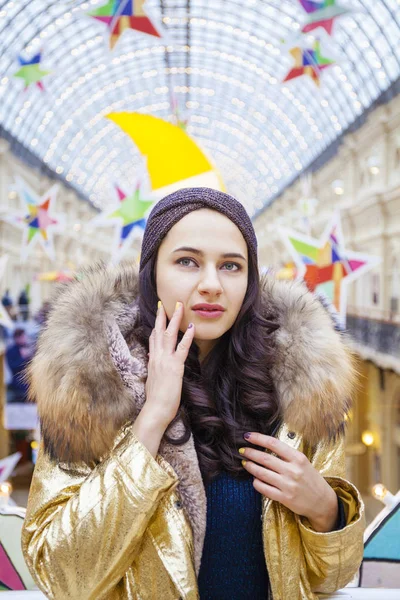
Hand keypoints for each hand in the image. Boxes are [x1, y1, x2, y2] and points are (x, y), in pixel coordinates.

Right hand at [144, 301, 194, 428]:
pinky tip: (192, 327)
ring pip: (169, 335)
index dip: (155, 326)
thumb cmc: (155, 400)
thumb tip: (152, 362)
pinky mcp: (175, 367)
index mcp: (152, 361)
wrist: (155, 410)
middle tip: (165, 303)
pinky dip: (187, 337)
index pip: (153, 339)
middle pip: (158, 331)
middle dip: (162, 316)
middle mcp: (156, 357)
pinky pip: (182, 348)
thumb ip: (153, 370)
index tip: (158, 315)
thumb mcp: (151, 381)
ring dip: (174, 319)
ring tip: (179, 306)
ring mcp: (165, 360)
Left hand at [240, 432, 338, 531]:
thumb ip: (287, 454)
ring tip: (244, 462)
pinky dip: (256, 482)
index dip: (258, 438)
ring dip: (250, 466)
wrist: (323, 502)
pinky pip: (264, 488)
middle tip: (241, 449)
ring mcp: (288, 485)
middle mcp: (293, 470)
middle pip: (265, 458)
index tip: (247, 436)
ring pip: (262, 473)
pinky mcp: (284, 498)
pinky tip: (255, 479)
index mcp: (298, 458)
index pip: (273, 443)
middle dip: (250, 452)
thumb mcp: (303, 462)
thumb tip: (265, 444)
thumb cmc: (310, 478)